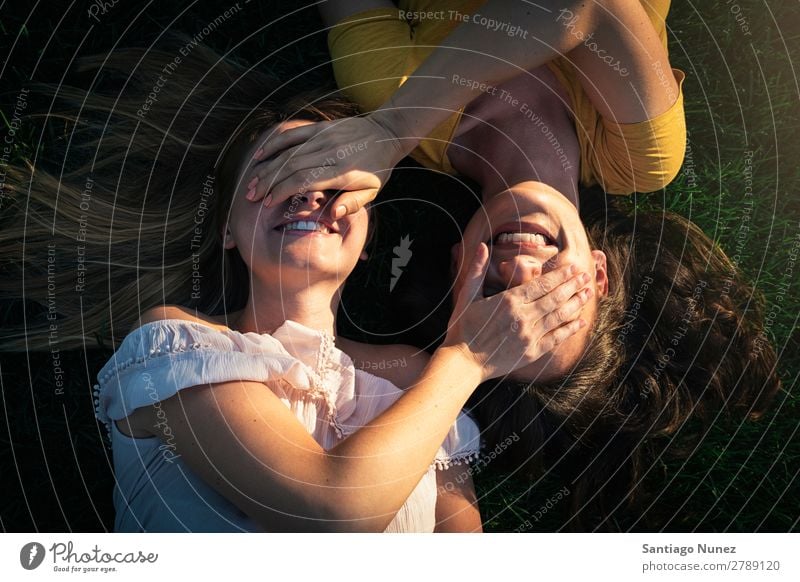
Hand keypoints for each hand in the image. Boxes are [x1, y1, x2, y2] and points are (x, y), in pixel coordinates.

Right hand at [247, 114, 410, 218]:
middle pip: (290, 167)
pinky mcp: (320, 127)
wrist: (386, 135)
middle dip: (268, 182)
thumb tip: (332, 214)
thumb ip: (352, 204)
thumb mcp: (372, 192)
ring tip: (252, 181)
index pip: (303, 181)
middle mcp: (328, 152)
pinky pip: (293, 134)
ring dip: (267, 167)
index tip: (268, 203)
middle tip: (251, 196)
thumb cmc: (378, 169)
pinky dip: (275, 144)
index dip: (282, 191)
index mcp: (340, 171)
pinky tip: (261, 155)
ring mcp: (323, 137)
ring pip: (288, 152)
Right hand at [443, 243, 591, 381]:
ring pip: (559, 316)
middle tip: (586, 276)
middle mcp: (523, 317)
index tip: (573, 267)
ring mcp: (529, 336)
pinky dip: (570, 329)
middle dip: (573, 285)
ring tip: (588, 293)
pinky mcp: (532, 352)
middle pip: (555, 298)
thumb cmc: (462, 328)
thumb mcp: (467, 296)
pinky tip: (580, 321)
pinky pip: (556, 339)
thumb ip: (477, 271)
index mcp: (509, 301)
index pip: (541, 284)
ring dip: (576, 303)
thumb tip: (482, 246)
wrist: (462, 362)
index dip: (560, 275)